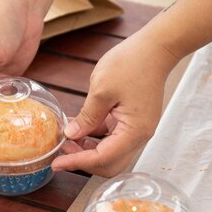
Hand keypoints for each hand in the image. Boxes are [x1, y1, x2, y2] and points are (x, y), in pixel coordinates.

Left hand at [51, 35, 179, 176]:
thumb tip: (71, 135)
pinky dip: (94, 137)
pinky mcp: (133, 121)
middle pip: (109, 163)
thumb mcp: (101, 90)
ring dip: (87, 149)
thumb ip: (86, 117)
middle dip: (83, 160)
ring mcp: (137, 129)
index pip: (103, 158)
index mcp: (134, 131)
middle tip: (61, 151)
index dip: (77, 162)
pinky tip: (77, 127)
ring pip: (109, 152)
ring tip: (66, 139)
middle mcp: (139, 136)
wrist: (155, 48)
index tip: (56, 163)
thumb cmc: (131, 63)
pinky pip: (112, 137)